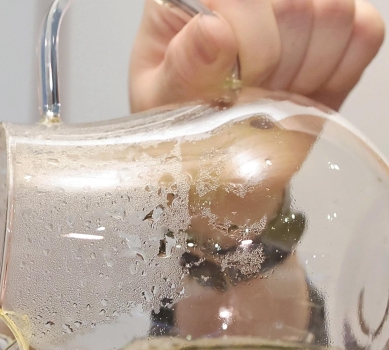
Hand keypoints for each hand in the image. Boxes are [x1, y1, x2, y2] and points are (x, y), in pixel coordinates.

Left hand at [130, 0, 384, 111]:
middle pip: (295, 3)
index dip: (249, 46)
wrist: (205, 156)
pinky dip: (338, 73)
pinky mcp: (339, 23)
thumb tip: (212, 29)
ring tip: (269, 97)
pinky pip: (364, 31)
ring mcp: (297, 0)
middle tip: (249, 99)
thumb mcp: (162, 102)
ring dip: (304, 72)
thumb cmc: (174, 122)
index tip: (232, 89)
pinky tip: (299, 93)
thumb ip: (182, 68)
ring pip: (334, 12)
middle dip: (275, 66)